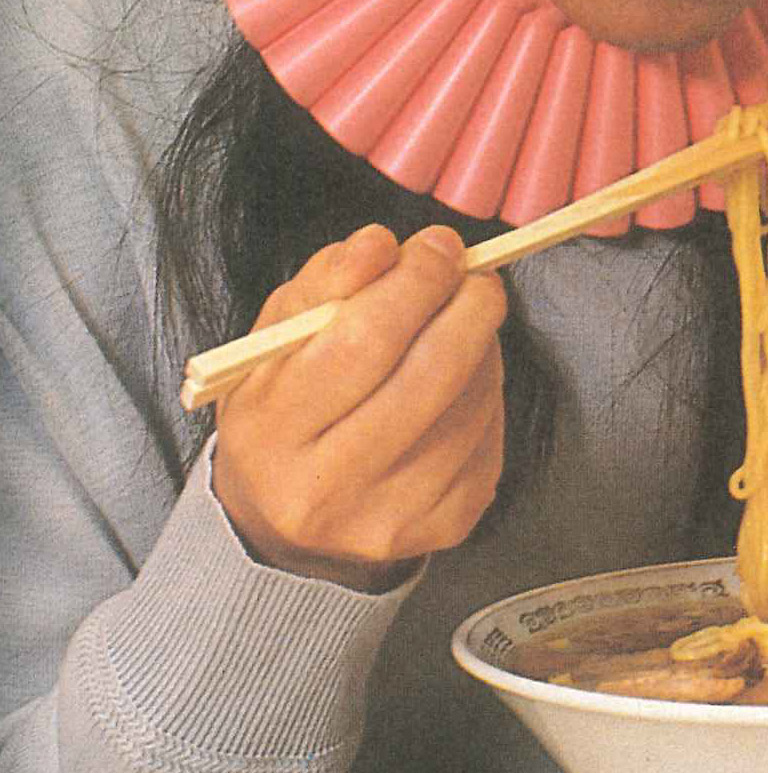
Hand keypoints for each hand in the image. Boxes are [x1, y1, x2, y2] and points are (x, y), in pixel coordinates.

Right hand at [212, 223, 506, 591]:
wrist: (289, 513)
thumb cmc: (287, 403)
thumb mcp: (280, 333)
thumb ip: (327, 280)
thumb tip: (382, 245)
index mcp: (273, 430)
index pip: (362, 342)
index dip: (415, 283)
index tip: (439, 246)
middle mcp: (327, 487)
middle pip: (428, 377)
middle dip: (466, 308)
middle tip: (476, 275)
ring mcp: (390, 517)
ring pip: (470, 406)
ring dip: (483, 347)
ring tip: (465, 320)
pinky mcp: (443, 528)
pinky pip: (490, 439)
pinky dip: (488, 392)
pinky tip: (466, 375)